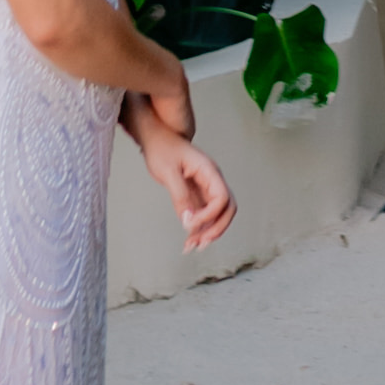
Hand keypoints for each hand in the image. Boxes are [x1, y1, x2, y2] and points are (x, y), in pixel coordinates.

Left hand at [125, 87, 235, 248]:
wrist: (156, 138)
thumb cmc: (162, 148)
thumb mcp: (168, 172)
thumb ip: (180, 197)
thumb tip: (188, 221)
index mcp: (209, 171)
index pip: (222, 198)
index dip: (209, 215)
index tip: (189, 223)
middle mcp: (212, 181)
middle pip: (228, 209)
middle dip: (217, 228)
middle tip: (200, 243)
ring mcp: (206, 188)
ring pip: (217, 214)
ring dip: (208, 232)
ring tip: (191, 246)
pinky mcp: (197, 195)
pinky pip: (204, 214)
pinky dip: (199, 228)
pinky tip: (189, 239)